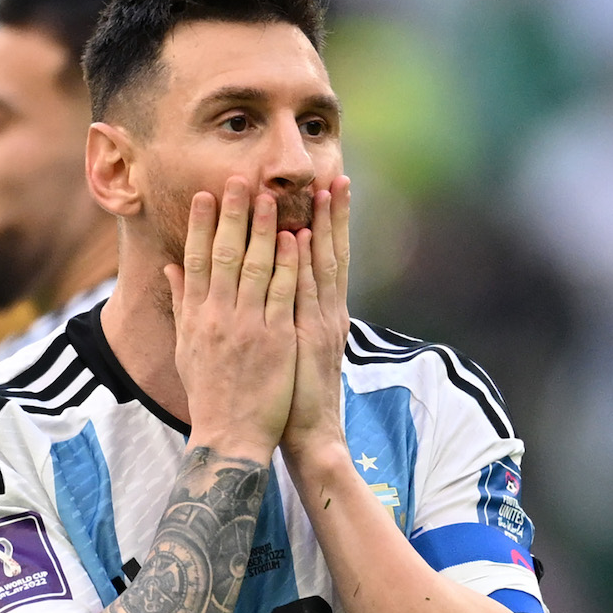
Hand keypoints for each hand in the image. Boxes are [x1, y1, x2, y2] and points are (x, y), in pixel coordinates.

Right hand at [165, 178, 300, 457]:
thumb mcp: (186, 348)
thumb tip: (171, 267)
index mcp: (196, 316)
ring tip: (269, 196)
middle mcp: (218, 316)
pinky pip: (283, 293)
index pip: (196, 260)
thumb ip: (182, 304)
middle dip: (231, 214)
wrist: (230, 436)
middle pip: (223, 254)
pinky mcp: (275, 339)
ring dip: (263, 228)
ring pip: (254, 266)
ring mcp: (247, 326)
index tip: (205, 195)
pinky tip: (296, 237)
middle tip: (238, 179)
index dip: (200, 225)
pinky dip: (289, 264)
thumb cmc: (210, 393)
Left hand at [281, 176, 350, 463]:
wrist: (308, 434)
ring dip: (322, 228)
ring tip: (322, 191)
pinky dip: (301, 266)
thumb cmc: (292, 394)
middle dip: (333, 216)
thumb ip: (286, 316)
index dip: (327, 225)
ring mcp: (320, 324)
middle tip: (335, 177)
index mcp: (321, 314)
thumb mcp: (292, 349)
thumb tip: (277, 289)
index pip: (325, 259)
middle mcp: (327, 313)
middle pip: (331, 254)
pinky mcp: (309, 339)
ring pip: (322, 267)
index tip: (325, 189)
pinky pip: (303, 295)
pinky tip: (298, 239)